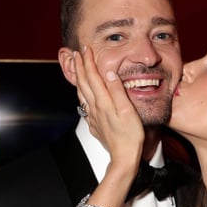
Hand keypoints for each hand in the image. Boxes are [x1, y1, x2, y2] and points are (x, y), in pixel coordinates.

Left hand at [74, 47, 142, 173]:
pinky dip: (81, 95)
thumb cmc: (130, 136)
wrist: (124, 157)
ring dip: (78, 80)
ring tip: (77, 70)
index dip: (88, 61)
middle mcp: (95, 108)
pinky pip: (84, 106)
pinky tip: (83, 95)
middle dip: (79, 67)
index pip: (93, 76)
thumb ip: (117, 90)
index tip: (86, 49)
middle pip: (83, 83)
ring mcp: (93, 117)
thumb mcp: (128, 110)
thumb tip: (108, 72)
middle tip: (77, 54)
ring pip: (81, 94)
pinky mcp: (95, 125)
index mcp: (103, 102)